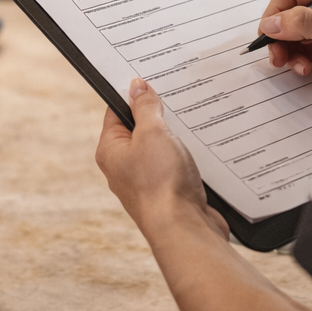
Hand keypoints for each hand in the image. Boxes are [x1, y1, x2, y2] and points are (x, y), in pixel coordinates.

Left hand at [95, 78, 229, 240]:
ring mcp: (146, 181)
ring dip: (175, 137)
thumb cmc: (162, 184)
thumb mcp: (153, 133)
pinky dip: (186, 156)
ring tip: (191, 122)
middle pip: (140, 129)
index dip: (133, 94)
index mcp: (110, 151)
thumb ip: (144, 107)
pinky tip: (200, 148)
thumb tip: (136, 87)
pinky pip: (175, 166)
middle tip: (175, 98)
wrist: (184, 230)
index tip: (150, 80)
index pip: (116, 112)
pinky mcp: (168, 193)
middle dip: (158, 115)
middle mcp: (124, 168)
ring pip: (160, 148)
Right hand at [258, 0, 311, 80]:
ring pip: (294, 36)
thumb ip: (306, 23)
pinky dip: (298, 61)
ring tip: (292, 65)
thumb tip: (273, 22)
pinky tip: (304, 69)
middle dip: (279, 35)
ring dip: (287, 51)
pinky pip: (304, 52)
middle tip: (275, 55)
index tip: (267, 32)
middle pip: (289, 16)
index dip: (276, 11)